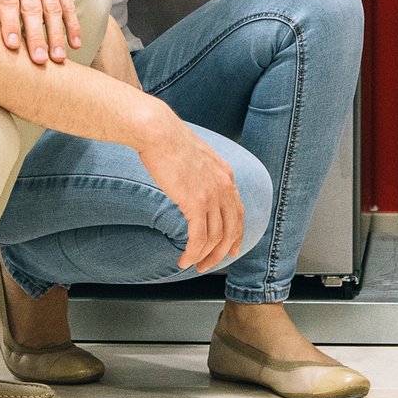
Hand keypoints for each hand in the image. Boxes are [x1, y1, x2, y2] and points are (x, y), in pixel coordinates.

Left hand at [0, 0, 81, 64]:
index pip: (8, 0)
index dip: (10, 24)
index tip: (12, 46)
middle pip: (33, 8)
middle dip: (36, 36)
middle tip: (38, 61)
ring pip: (54, 8)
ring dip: (57, 35)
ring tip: (58, 58)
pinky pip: (68, 2)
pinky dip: (73, 24)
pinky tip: (75, 42)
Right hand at [136, 112, 245, 271]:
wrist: (159, 132)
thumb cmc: (169, 141)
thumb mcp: (196, 156)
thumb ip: (202, 172)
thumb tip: (194, 184)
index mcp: (226, 175)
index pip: (238, 212)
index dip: (236, 235)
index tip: (231, 250)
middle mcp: (224, 187)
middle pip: (230, 230)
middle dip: (220, 253)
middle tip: (207, 266)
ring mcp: (212, 195)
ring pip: (215, 238)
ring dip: (204, 257)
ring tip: (192, 265)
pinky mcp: (195, 203)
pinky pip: (198, 238)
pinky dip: (193, 253)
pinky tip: (184, 259)